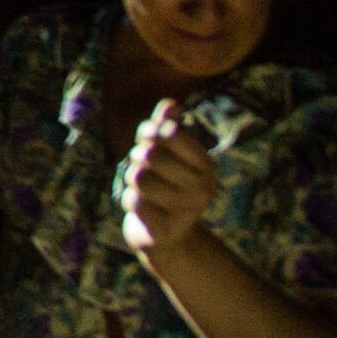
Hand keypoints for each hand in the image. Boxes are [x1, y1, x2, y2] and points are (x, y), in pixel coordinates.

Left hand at [122, 99, 216, 260]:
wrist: (164, 233)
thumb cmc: (162, 182)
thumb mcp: (166, 153)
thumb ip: (166, 127)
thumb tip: (170, 104)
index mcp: (206, 165)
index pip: (168, 131)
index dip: (148, 132)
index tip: (147, 141)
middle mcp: (203, 187)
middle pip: (149, 153)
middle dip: (136, 158)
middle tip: (143, 169)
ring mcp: (187, 211)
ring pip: (138, 176)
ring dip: (131, 180)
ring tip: (142, 188)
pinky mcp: (166, 231)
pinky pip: (133, 201)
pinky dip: (130, 200)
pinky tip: (143, 208)